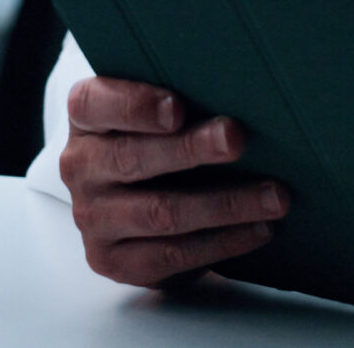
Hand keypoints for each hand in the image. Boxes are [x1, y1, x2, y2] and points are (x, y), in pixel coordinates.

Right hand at [60, 76, 287, 285]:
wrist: (130, 199)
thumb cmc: (157, 138)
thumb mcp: (153, 109)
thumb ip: (181, 97)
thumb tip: (244, 92)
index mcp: (86, 118)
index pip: (95, 104)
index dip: (135, 106)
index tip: (178, 108)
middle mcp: (80, 166)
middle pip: (132, 158)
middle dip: (191, 149)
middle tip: (237, 139)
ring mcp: (92, 218)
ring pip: (160, 212)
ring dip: (225, 204)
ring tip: (274, 195)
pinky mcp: (113, 261)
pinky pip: (171, 255)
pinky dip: (222, 243)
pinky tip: (258, 228)